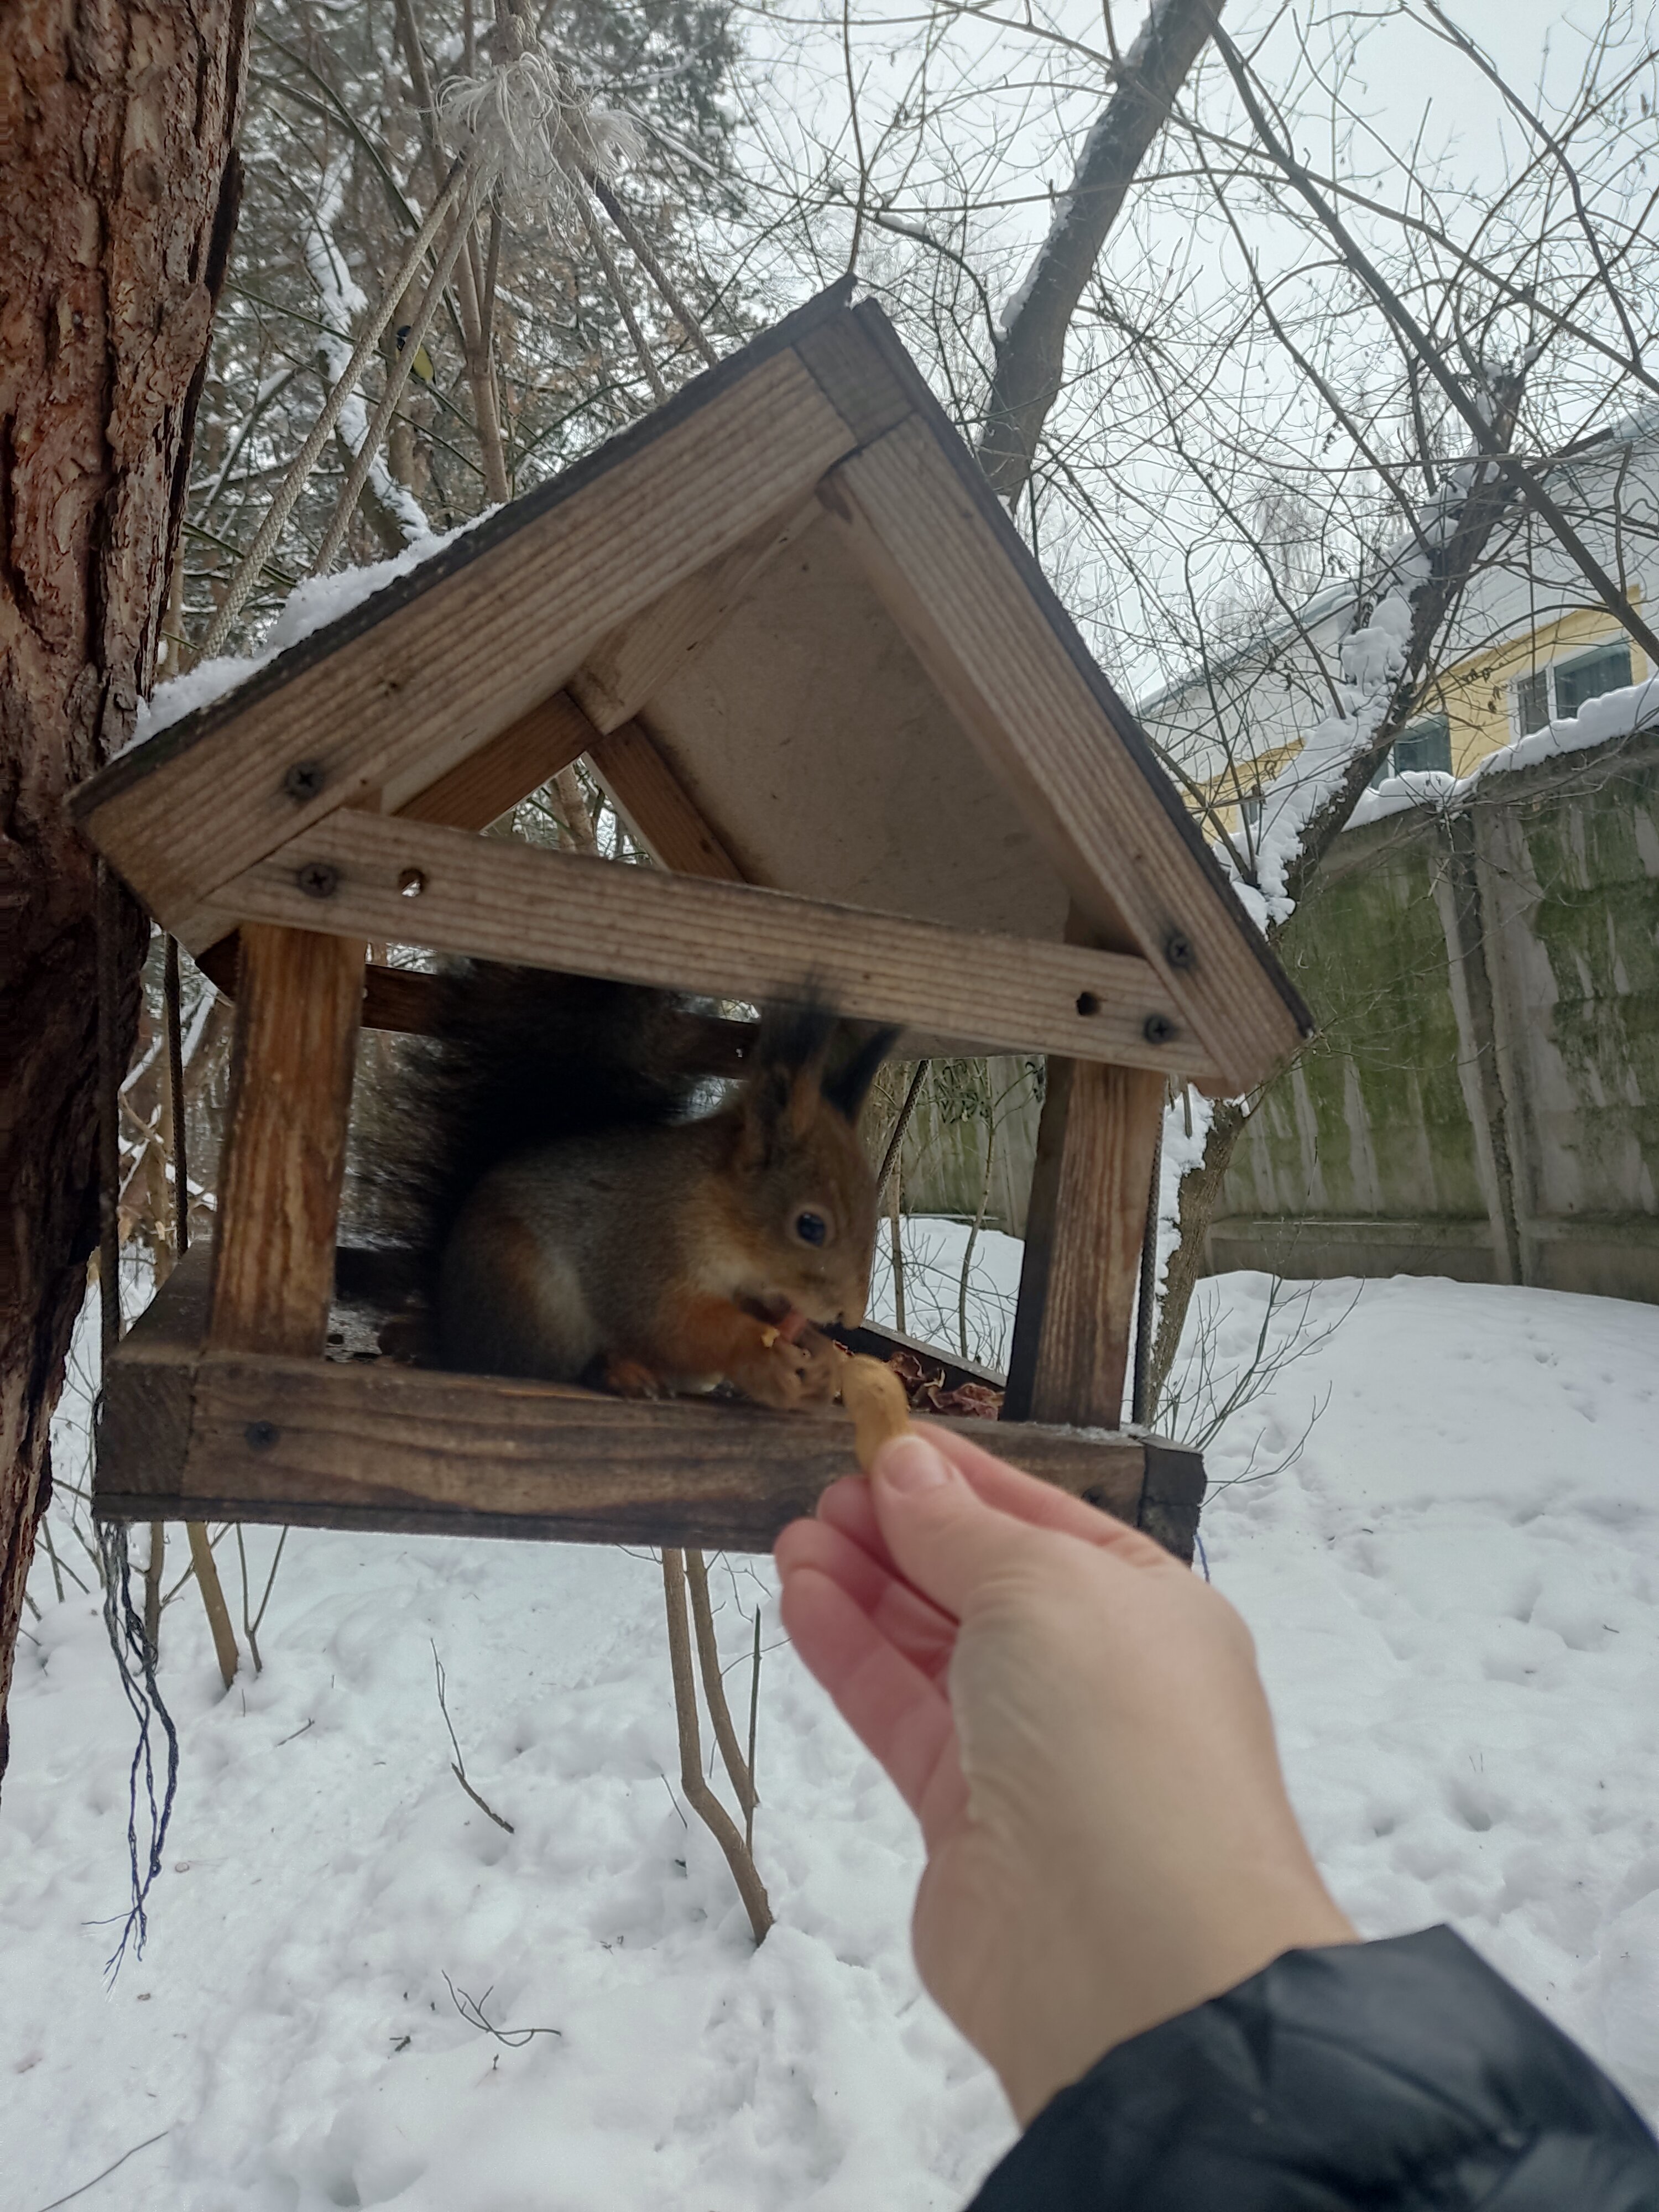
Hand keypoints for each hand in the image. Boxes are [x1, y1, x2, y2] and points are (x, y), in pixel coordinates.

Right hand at [774, 1427, 1354, 2124]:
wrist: (1132, 1958)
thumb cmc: (1119, 1736)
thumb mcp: (1042, 1585)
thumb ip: (960, 1528)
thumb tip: (905, 1467)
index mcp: (1150, 1608)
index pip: (1042, 1520)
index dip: (960, 1479)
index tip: (880, 1438)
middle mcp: (1096, 1675)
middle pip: (982, 1584)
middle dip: (904, 1533)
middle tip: (825, 1491)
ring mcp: (1032, 1752)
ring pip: (932, 1649)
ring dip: (863, 1587)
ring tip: (795, 1537)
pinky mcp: (967, 1820)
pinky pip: (901, 1714)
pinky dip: (851, 1654)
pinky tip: (801, 1599)